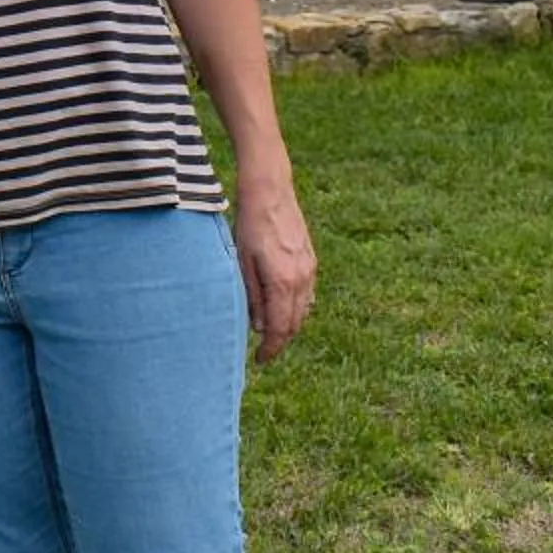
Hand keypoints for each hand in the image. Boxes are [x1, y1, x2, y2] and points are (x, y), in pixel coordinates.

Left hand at [232, 178, 316, 362]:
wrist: (270, 192)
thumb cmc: (249, 225)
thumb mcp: (241, 262)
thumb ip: (252, 296)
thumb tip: (259, 327)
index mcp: (282, 283)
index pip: (280, 328)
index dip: (271, 349)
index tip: (261, 360)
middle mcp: (301, 280)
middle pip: (295, 323)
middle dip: (281, 340)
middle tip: (265, 351)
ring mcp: (310, 270)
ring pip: (304, 310)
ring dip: (290, 325)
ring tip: (272, 333)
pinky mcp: (311, 260)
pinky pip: (308, 294)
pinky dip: (297, 308)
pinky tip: (284, 308)